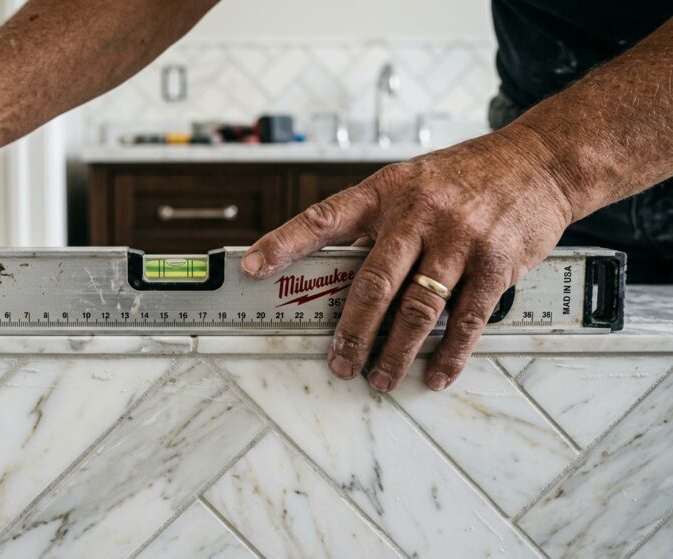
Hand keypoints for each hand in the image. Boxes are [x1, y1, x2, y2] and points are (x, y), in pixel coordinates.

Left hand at [241, 128, 574, 390]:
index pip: (323, 218)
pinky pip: (466, 318)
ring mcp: (459, 239)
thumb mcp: (410, 182)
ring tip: (381, 376)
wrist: (538, 162)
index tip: (252, 266)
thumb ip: (373, 223)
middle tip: (339, 361)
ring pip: (417, 309)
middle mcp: (418, 214)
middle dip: (352, 331)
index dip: (284, 243)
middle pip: (372, 282)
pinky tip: (436, 372)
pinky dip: (449, 353)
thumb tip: (330, 269)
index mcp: (386, 192)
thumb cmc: (464, 177)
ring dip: (395, 352)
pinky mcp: (495, 263)